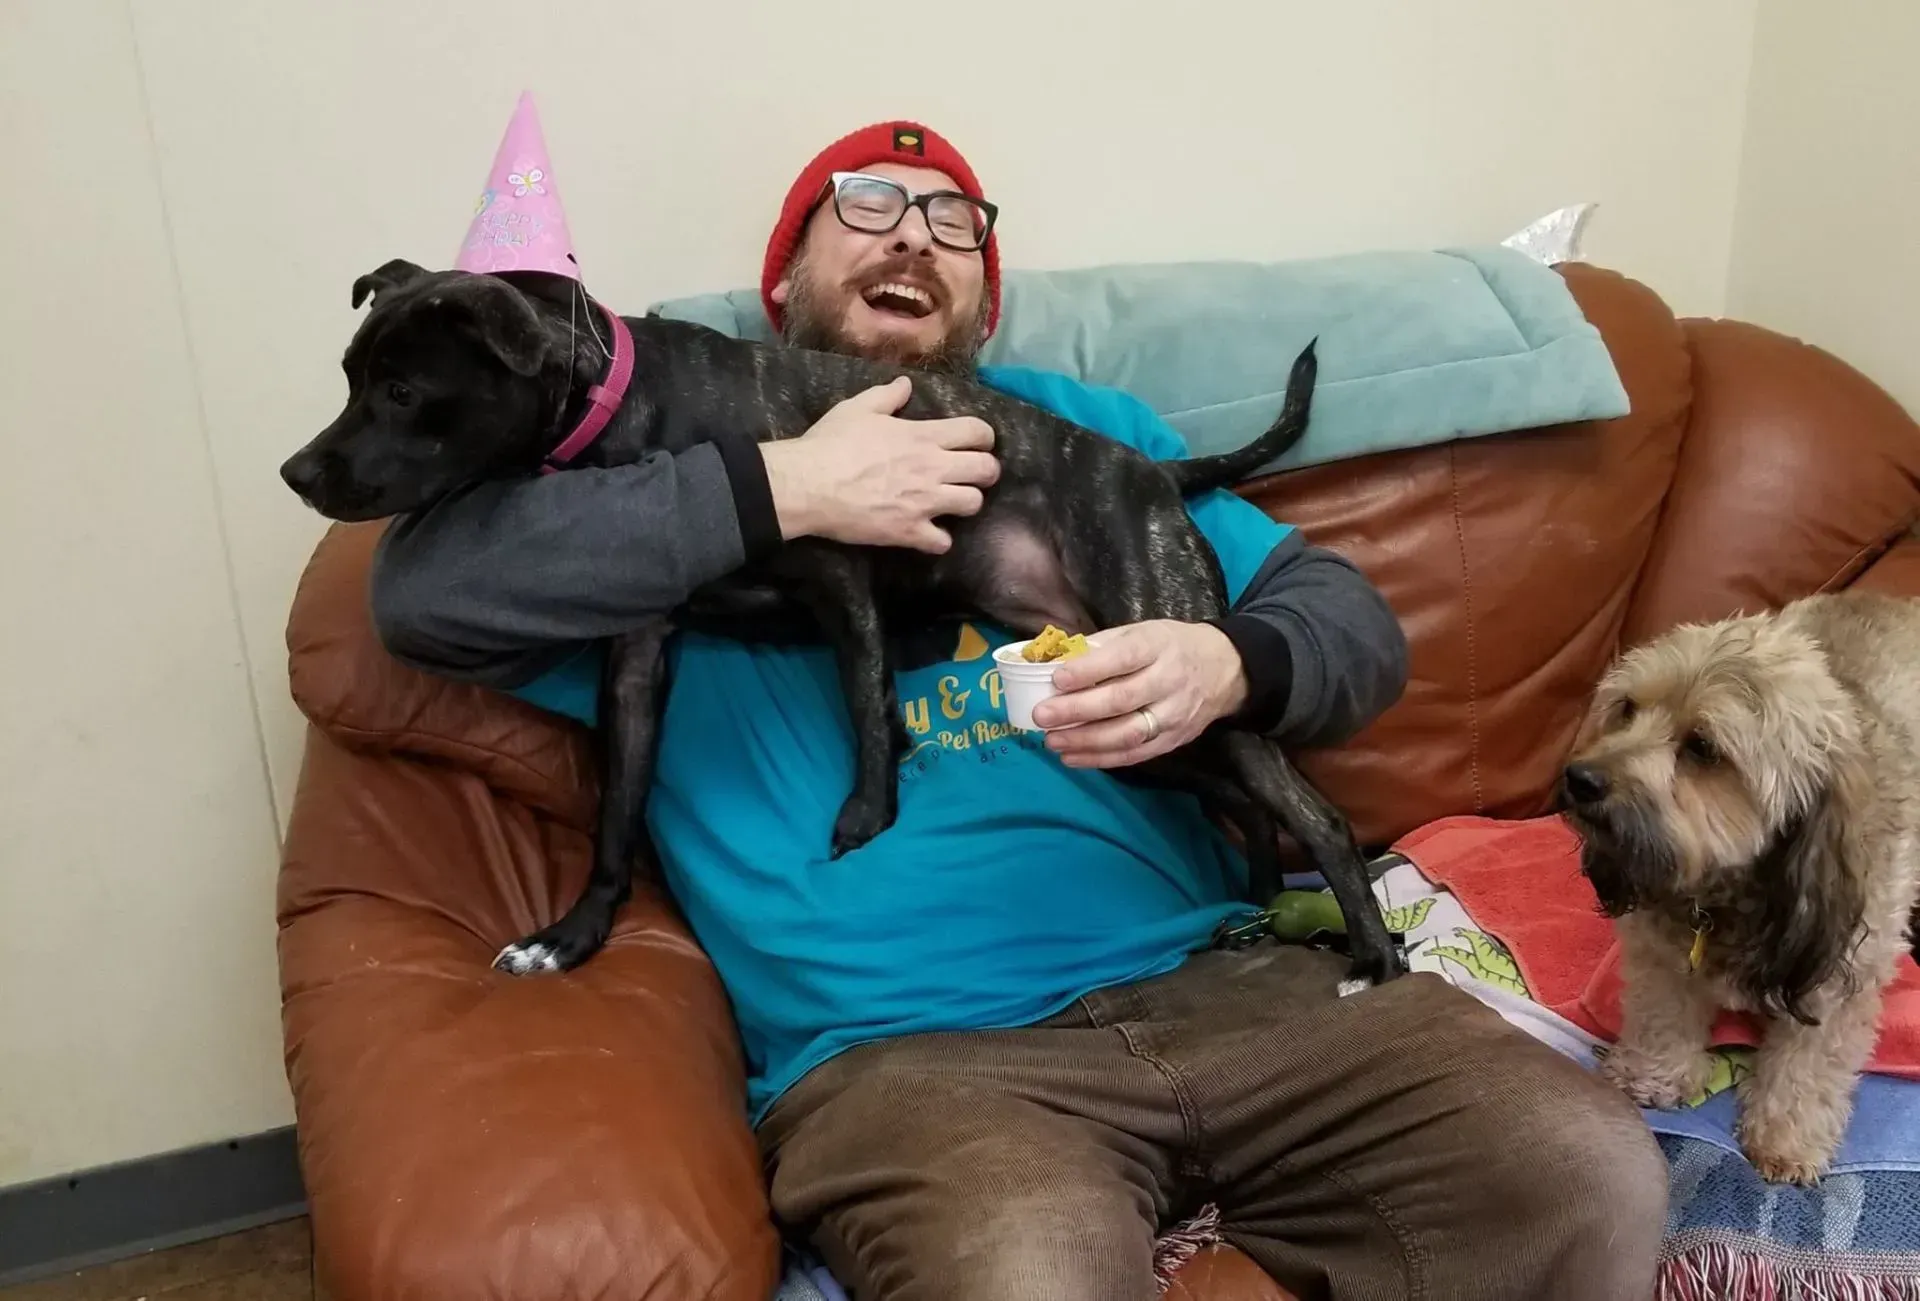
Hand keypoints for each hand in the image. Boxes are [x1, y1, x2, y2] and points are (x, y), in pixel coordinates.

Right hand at [761, 376, 998, 552]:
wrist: (809, 485)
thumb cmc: (832, 443)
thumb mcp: (857, 408)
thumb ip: (887, 396)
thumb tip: (906, 385)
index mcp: (924, 436)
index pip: (976, 431)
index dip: (985, 437)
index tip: (979, 442)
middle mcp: (933, 468)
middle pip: (985, 470)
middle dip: (986, 471)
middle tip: (974, 474)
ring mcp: (924, 502)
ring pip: (973, 504)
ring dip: (967, 502)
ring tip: (953, 502)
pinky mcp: (909, 531)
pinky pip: (942, 542)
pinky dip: (939, 539)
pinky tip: (929, 533)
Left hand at [1031, 620, 1249, 767]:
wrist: (1224, 669)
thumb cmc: (1170, 646)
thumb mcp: (1142, 631)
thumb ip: (1102, 646)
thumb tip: (1054, 661)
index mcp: (1158, 646)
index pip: (1123, 658)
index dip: (1089, 670)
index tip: (1056, 679)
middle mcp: (1169, 681)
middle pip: (1121, 700)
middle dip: (1077, 711)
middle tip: (1042, 716)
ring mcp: (1173, 715)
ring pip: (1128, 734)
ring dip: (1086, 741)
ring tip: (1052, 742)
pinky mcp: (1174, 740)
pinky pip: (1135, 755)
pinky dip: (1101, 759)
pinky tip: (1073, 757)